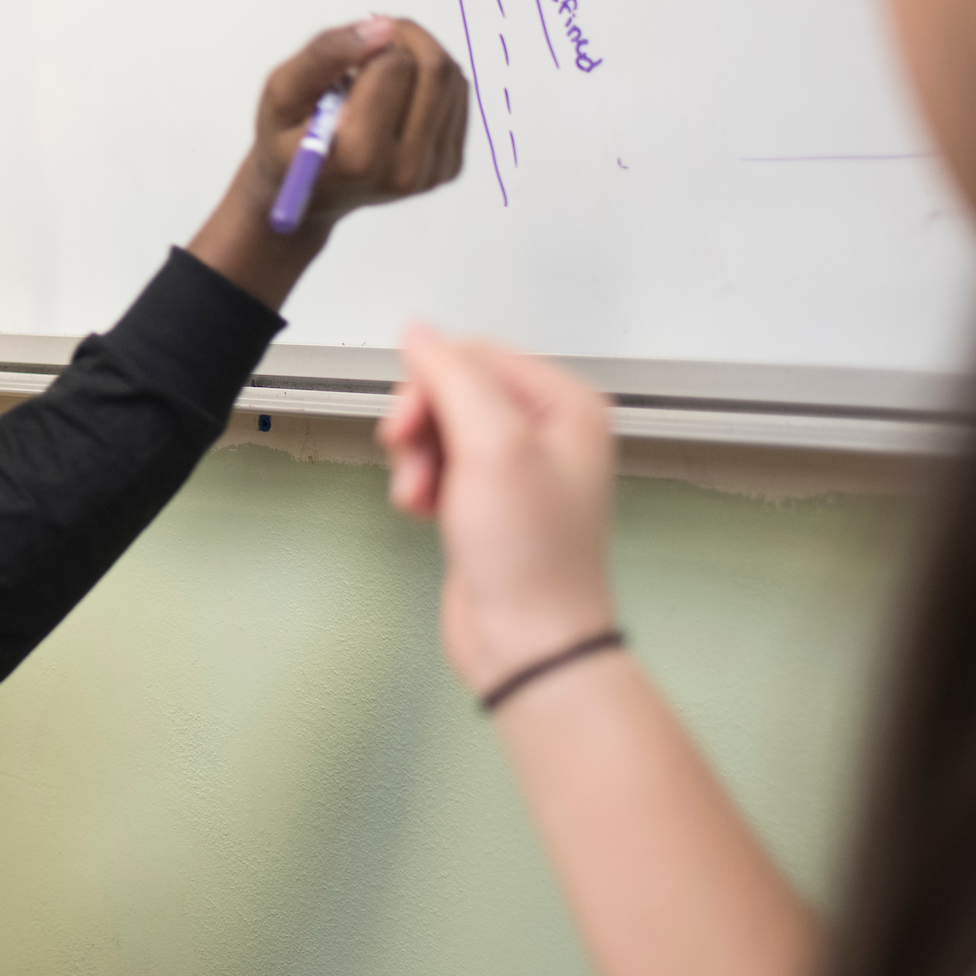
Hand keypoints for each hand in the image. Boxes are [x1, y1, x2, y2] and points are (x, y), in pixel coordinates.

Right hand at [187, 17, 468, 308]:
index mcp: (358, 156)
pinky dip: (431, 81)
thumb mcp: (281, 92)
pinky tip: (400, 92)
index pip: (394, 67)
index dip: (371, 46)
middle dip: (406, 38)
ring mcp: (432, 173)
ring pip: (453, 79)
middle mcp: (403, 171)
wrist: (310, 196)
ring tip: (381, 70)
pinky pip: (459, 98)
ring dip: (419, 57)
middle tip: (376, 40)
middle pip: (435, 70)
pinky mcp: (449, 168)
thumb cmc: (288, 142)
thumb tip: (382, 28)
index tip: (350, 55)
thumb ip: (323, 54)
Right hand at [383, 326, 616, 694]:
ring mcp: (516, 468)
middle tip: (409, 457)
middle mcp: (546, 431)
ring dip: (416, 458)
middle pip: (454, 388)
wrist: (528, 644)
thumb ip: (454, 378)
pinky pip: (438, 465)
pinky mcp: (488, 501)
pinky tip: (423, 511)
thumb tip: (418, 331)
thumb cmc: (533, 559)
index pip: (477, 354)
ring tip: (419, 495)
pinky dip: (420, 483)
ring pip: (439, 427)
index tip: (409, 425)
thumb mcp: (494, 448)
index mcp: (566, 405)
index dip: (432, 383)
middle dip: (422, 424)